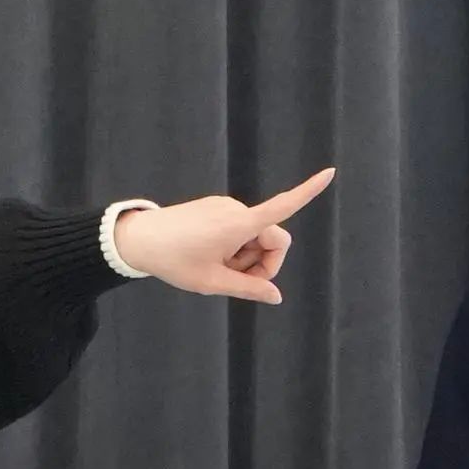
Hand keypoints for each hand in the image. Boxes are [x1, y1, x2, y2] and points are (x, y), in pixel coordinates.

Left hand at [110, 168, 336, 303]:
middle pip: (273, 239)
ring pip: (255, 236)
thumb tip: (276, 296)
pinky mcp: (216, 207)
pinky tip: (208, 254)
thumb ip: (248, 289)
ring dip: (245, 256)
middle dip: (263, 262)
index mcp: (239, 224)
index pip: (283, 205)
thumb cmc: (174, 262)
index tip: (330, 172)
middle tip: (236, 280)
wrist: (138, 239)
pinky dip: (233, 246)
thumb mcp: (212, 282)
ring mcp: (226, 206)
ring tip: (215, 266)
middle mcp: (237, 209)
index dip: (308, 191)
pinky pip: (239, 229)